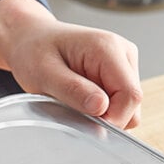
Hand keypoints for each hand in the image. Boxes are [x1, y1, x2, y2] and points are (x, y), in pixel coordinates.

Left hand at [0, 0, 141, 128]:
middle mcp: (123, 53)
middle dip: (107, 117)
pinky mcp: (119, 75)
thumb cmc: (34, 51)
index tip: (87, 124)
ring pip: (129, 107)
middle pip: (133, 103)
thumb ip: (73, 90)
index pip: (130, 95)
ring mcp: (124, 64)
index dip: (113, 118)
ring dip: (103, 114)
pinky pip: (120, 105)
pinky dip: (102, 111)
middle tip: (73, 110)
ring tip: (75, 100)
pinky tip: (81, 99)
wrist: (30, 39)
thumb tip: (101, 107)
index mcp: (107, 48)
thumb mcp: (44, 73)